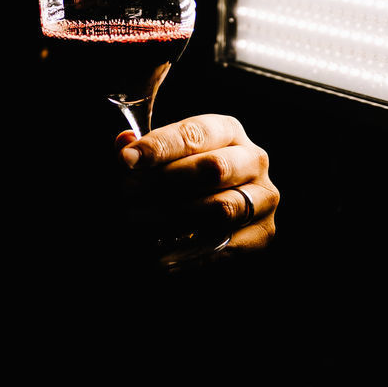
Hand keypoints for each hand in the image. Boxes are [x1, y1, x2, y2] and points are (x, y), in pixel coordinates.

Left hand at [115, 114, 278, 259]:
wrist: (204, 221)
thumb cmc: (179, 180)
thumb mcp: (159, 160)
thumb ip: (140, 151)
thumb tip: (124, 142)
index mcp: (228, 131)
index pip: (196, 133)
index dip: (160, 146)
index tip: (128, 159)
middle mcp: (253, 160)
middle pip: (214, 168)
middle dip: (165, 180)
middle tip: (128, 192)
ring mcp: (263, 198)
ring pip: (221, 208)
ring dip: (173, 216)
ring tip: (137, 220)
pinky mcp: (262, 234)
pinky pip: (226, 244)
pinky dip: (190, 252)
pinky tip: (161, 254)